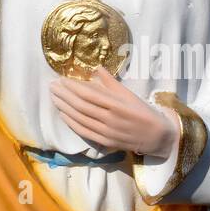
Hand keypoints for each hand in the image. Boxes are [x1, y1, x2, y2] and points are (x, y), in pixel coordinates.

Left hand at [50, 69, 177, 158]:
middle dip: (64, 95)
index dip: (73, 87)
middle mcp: (110, 119)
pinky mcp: (105, 142)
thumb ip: (111, 82)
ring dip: (64, 107)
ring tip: (54, 97)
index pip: (89, 94)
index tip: (61, 79)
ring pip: (80, 118)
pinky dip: (71, 122)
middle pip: (81, 106)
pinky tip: (63, 114)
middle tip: (52, 86)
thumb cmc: (143, 112)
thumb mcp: (129, 94)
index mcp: (116, 104)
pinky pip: (84, 131)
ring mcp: (106, 132)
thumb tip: (96, 68)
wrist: (157, 137)